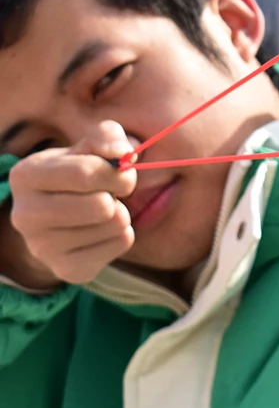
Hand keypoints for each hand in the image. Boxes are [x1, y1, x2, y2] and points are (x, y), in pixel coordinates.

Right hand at [3, 122, 136, 288]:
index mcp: (26, 176)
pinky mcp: (66, 269)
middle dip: (120, 192)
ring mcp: (42, 248)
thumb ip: (107, 137)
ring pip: (114, 224)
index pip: (85, 172)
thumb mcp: (89, 146)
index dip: (116, 171)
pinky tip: (103, 229)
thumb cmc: (79, 172)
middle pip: (100, 205)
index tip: (122, 170)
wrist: (61, 219)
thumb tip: (123, 153)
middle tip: (114, 191)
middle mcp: (25, 216)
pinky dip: (122, 233)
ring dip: (121, 212)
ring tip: (103, 210)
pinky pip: (120, 244)